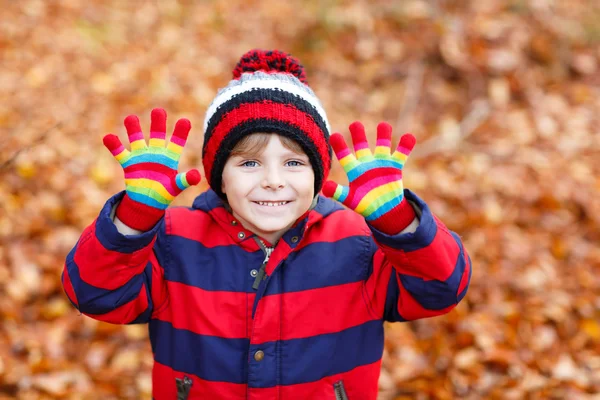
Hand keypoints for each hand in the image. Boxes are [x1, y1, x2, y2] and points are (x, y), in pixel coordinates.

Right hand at [103, 108, 200, 230]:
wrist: (147, 201)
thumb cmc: (164, 192)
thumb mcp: (176, 187)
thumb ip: (185, 180)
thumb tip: (196, 175)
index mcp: (170, 157)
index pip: (176, 143)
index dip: (180, 133)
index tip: (185, 121)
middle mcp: (155, 153)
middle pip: (157, 135)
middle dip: (157, 123)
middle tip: (158, 111)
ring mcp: (141, 156)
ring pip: (137, 138)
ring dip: (133, 129)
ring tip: (130, 118)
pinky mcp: (128, 163)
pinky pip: (120, 152)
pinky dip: (114, 145)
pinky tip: (108, 137)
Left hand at [322, 121, 415, 233]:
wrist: (383, 210)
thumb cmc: (364, 204)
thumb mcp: (350, 199)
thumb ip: (338, 193)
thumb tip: (325, 187)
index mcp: (354, 169)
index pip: (345, 156)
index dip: (340, 146)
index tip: (334, 136)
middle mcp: (366, 162)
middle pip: (362, 145)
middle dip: (359, 135)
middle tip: (355, 124)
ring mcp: (381, 162)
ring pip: (382, 145)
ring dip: (383, 135)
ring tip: (383, 125)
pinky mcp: (395, 166)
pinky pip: (401, 153)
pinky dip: (405, 145)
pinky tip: (408, 137)